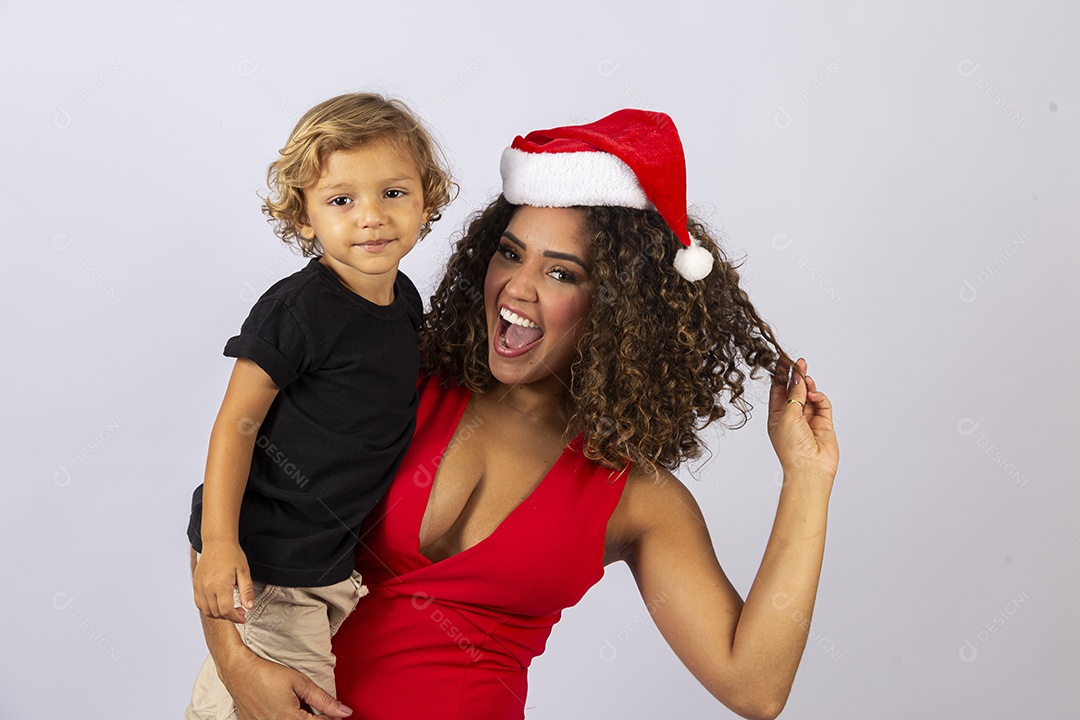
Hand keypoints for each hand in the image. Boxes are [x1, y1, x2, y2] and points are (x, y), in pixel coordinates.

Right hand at [193, 542, 254, 623]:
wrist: (217, 543)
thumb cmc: (231, 555)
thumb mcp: (244, 572)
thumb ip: (246, 591)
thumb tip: (249, 607)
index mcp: (220, 585)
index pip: (226, 610)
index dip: (236, 618)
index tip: (243, 617)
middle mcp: (207, 588)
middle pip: (217, 613)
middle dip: (230, 616)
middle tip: (240, 611)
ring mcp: (199, 587)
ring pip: (207, 611)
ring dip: (219, 614)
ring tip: (230, 608)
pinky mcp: (195, 585)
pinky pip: (199, 604)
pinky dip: (208, 609)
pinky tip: (218, 604)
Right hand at [223, 650, 352, 719]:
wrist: (239, 672)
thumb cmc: (268, 674)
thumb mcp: (301, 683)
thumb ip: (324, 700)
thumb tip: (344, 711)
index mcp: (290, 719)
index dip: (330, 718)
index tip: (336, 713)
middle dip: (315, 719)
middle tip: (318, 710)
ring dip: (300, 718)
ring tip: (300, 707)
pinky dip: (286, 718)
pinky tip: (287, 710)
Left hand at [767, 358, 838, 481]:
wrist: (810, 468)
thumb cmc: (792, 448)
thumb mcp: (786, 416)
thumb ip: (793, 395)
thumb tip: (796, 378)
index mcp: (776, 417)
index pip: (778, 391)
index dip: (780, 376)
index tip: (782, 360)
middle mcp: (792, 418)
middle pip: (794, 391)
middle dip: (796, 377)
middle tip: (799, 363)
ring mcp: (808, 420)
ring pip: (809, 396)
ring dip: (807, 386)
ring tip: (806, 377)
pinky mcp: (824, 423)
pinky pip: (822, 404)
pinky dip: (819, 397)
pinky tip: (814, 395)